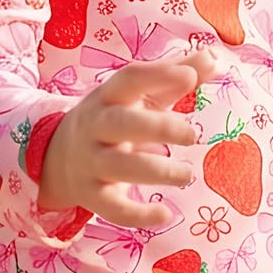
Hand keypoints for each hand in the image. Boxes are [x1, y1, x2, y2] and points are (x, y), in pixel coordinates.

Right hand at [37, 48, 215, 225]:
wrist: (57, 156)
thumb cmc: (115, 118)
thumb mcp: (140, 95)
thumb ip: (175, 76)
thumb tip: (215, 57)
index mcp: (110, 96)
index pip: (130, 78)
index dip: (158, 74)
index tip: (190, 76)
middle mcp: (96, 126)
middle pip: (121, 123)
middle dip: (157, 127)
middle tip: (192, 134)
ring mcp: (91, 161)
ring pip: (118, 166)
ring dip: (156, 172)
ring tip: (187, 174)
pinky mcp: (92, 195)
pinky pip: (111, 208)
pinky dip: (137, 214)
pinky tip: (166, 215)